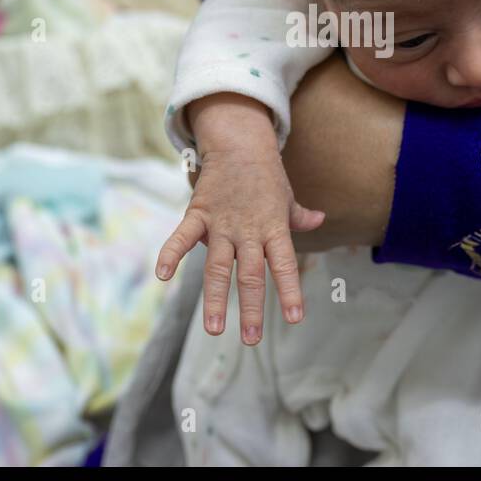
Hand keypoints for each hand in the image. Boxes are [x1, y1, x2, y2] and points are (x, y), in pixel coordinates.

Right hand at [155, 94, 324, 343]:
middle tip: (250, 339)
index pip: (284, 265)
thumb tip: (319, 220)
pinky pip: (182, 237)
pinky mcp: (198, 214)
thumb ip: (299, 216)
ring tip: (213, 329)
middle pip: (249, 274)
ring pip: (217, 266)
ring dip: (214, 298)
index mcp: (273, 228)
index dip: (289, 292)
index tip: (294, 319)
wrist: (239, 142)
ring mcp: (222, 223)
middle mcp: (248, 230)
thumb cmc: (265, 174)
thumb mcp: (286, 196)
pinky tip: (161, 276)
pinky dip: (170, 254)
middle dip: (250, 308)